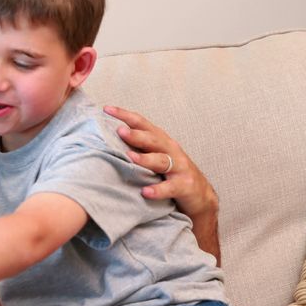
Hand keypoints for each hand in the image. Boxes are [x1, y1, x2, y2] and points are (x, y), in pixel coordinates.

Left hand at [105, 105, 221, 264]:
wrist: (200, 196)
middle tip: (119, 131)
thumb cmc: (170, 173)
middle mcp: (170, 150)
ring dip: (145, 159)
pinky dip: (158, 190)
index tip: (107, 109)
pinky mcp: (184, 186)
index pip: (142, 124)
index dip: (125, 115)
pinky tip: (146, 192)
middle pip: (152, 140)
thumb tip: (105, 139)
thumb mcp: (155, 157)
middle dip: (136, 135)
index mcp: (160, 141)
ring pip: (161, 161)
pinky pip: (170, 187)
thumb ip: (137, 147)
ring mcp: (179, 168)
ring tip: (130, 157)